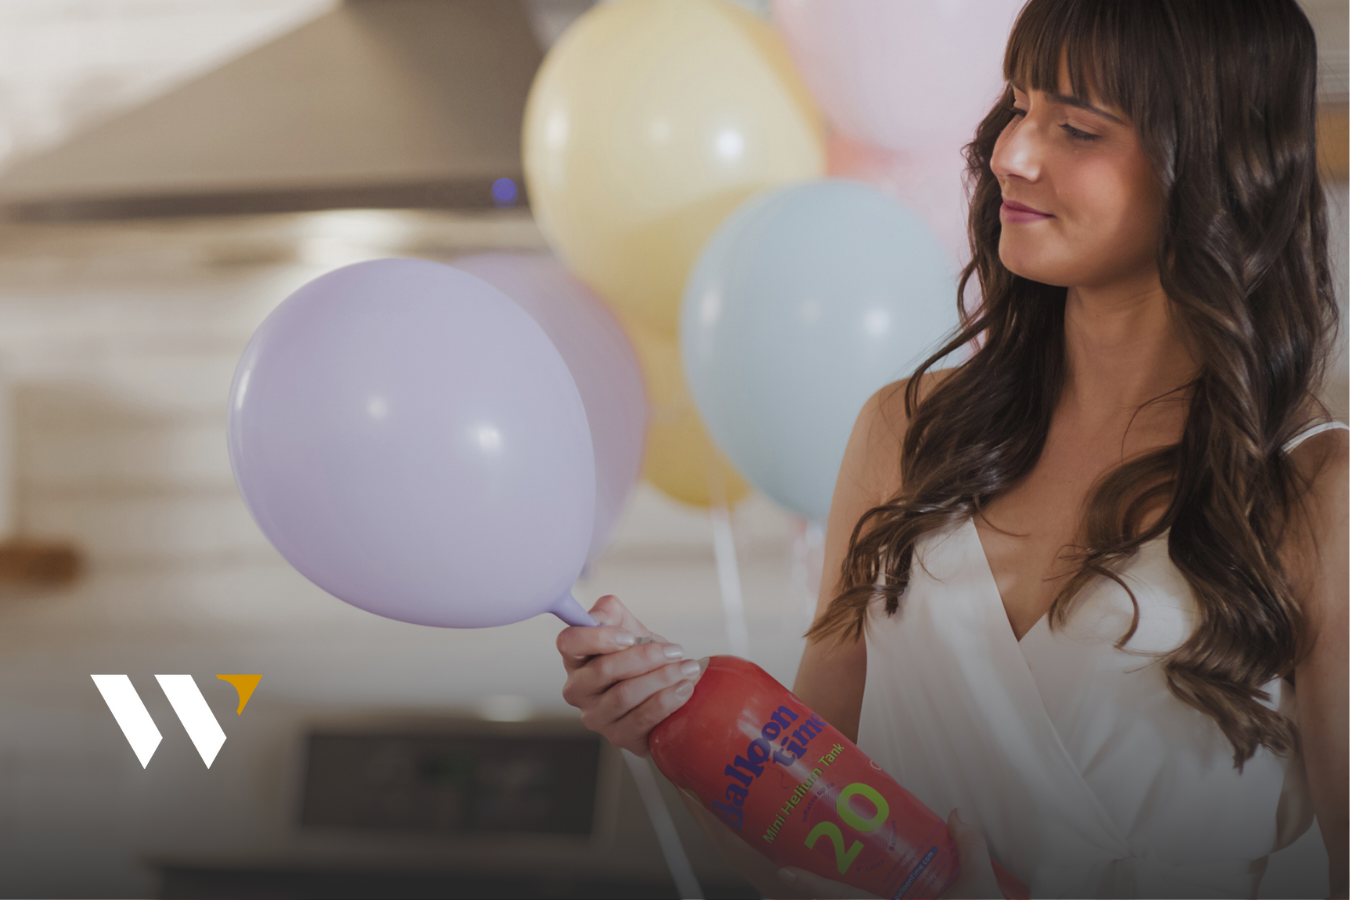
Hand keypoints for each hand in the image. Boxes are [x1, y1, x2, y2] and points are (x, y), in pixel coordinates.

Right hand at [557, 594, 701, 755]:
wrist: (663, 688)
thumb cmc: (640, 656)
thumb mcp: (628, 627)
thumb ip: (611, 612)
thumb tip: (601, 615)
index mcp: (575, 658)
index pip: (569, 642)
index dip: (598, 637)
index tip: (630, 636)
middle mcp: (578, 689)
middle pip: (603, 670)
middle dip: (645, 657)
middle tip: (675, 650)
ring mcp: (596, 716)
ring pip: (624, 695)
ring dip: (661, 679)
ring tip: (687, 668)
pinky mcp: (618, 736)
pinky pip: (641, 719)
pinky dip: (667, 701)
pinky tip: (684, 688)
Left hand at [776, 809, 1005, 899]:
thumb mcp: (983, 888)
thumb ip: (970, 847)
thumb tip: (957, 814)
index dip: (814, 887)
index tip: (785, 872)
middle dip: (815, 894)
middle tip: (790, 870)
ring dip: (834, 896)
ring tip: (812, 878)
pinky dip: (854, 896)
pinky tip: (851, 885)